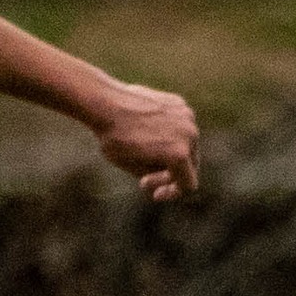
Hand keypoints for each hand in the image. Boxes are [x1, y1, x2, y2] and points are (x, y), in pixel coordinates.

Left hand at [93, 82, 199, 201]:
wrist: (105, 105)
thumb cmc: (115, 140)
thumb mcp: (134, 168)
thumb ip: (158, 175)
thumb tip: (171, 176)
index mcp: (179, 155)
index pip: (188, 184)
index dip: (171, 192)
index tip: (153, 191)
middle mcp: (190, 135)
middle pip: (189, 164)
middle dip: (169, 173)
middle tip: (144, 177)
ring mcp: (187, 117)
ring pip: (187, 144)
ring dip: (171, 151)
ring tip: (145, 151)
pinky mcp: (180, 104)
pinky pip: (181, 126)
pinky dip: (169, 133)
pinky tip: (146, 131)